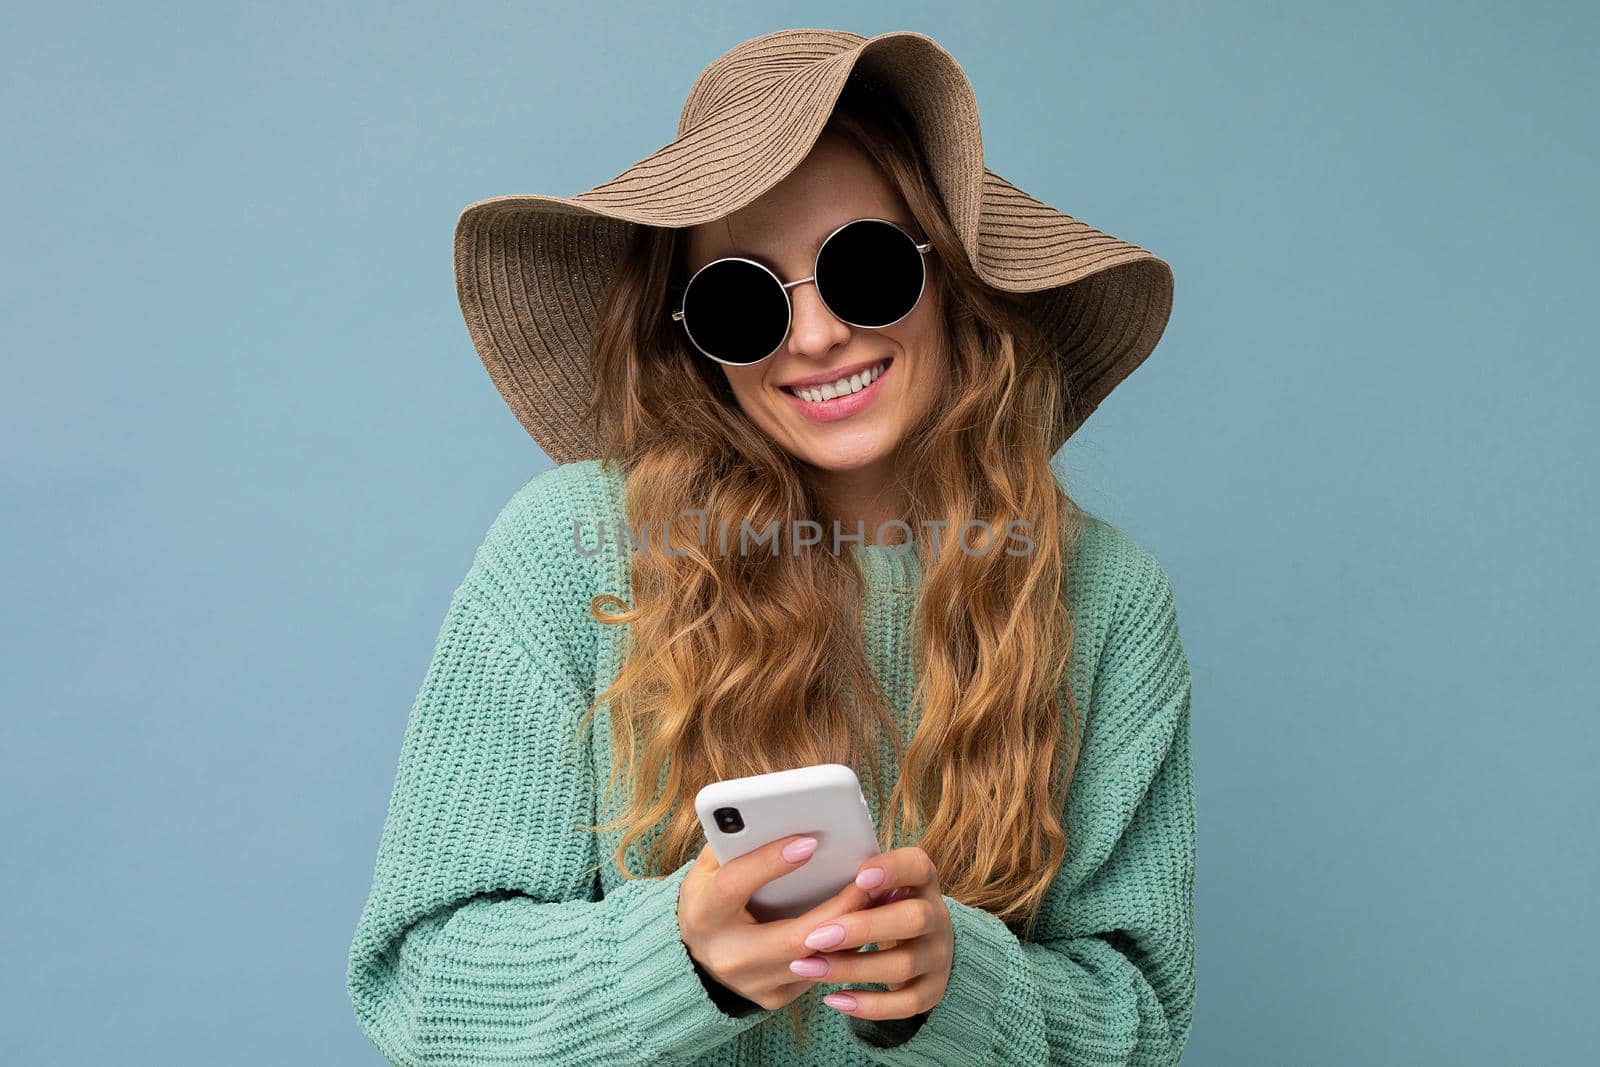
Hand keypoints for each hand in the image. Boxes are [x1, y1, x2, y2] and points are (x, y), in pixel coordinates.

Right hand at [677, 834, 880, 1010]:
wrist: (696, 957)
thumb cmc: (710, 897)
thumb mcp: (709, 867)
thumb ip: (735, 842)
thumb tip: (780, 812)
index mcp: (704, 914)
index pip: (735, 885)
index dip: (770, 862)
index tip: (810, 841)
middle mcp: (727, 956)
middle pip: (794, 937)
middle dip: (839, 908)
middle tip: (871, 879)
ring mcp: (753, 984)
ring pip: (817, 961)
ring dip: (853, 930)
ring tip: (882, 898)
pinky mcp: (775, 997)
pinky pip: (820, 972)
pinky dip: (846, 947)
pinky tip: (868, 923)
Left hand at [785, 846, 953, 1021]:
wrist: (922, 944)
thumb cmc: (881, 905)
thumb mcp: (876, 884)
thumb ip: (855, 881)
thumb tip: (799, 861)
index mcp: (921, 879)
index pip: (916, 865)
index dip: (891, 870)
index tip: (858, 878)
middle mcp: (937, 916)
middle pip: (913, 919)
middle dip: (863, 928)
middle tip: (815, 937)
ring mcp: (938, 956)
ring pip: (903, 965)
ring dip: (851, 968)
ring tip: (807, 968)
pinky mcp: (933, 990)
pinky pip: (906, 1004)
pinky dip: (868, 1004)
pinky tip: (833, 999)